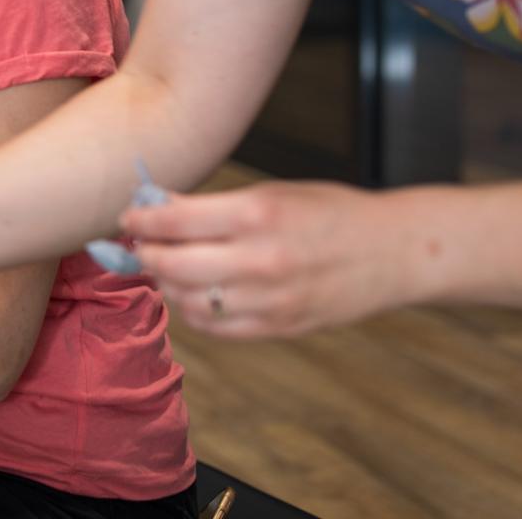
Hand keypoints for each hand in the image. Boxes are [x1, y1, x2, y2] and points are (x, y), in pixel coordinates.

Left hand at [122, 181, 417, 338]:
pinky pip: (217, 328)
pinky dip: (195, 312)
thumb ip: (216, 207)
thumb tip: (158, 208)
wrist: (393, 251)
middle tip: (139, 245)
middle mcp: (260, 260)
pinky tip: (195, 293)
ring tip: (167, 268)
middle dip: (146, 254)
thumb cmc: (331, 212)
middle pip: (172, 265)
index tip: (128, 217)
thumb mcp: (274, 193)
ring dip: (168, 285)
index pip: (174, 221)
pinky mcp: (280, 327)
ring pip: (189, 301)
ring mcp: (270, 300)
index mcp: (257, 214)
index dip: (141, 219)